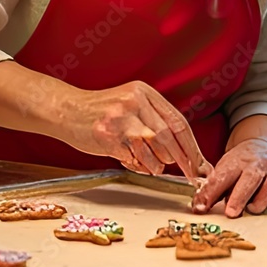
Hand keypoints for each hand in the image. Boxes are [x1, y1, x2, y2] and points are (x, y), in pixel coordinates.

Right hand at [56, 79, 204, 179]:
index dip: (191, 145)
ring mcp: (119, 119)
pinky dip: (138, 166)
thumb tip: (184, 148)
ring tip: (154, 167)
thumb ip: (154, 119)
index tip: (200, 163)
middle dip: (183, 159)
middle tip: (190, 173)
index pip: (177, 121)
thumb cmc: (101, 110)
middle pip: (168, 135)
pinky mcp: (106, 136)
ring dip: (157, 164)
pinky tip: (136, 164)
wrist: (66, 109)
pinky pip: (131, 158)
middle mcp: (134, 102)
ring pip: (151, 148)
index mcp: (144, 92)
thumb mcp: (131, 103)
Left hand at [191, 138, 266, 217]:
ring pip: (260, 189)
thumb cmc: (239, 162)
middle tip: (230, 213)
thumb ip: (214, 187)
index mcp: (233, 160)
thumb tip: (200, 206)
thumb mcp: (224, 168)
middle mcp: (251, 164)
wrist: (262, 146)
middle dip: (237, 199)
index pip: (219, 178)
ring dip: (248, 203)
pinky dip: (259, 204)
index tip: (200, 208)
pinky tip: (252, 204)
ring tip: (240, 210)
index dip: (209, 194)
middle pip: (245, 182)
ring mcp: (265, 171)